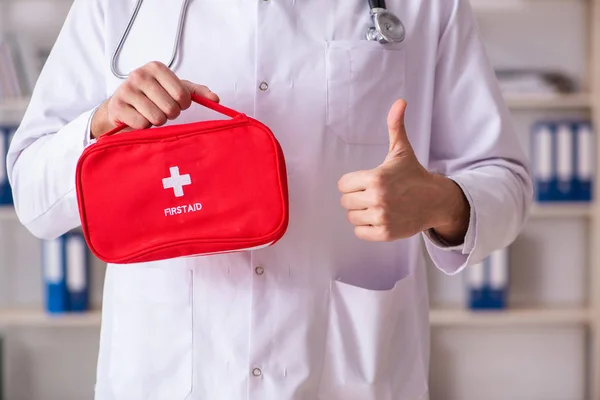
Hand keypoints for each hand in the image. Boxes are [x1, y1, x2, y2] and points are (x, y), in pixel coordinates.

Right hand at [91, 61, 219, 137]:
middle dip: (170, 114)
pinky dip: (144, 127)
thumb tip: (215, 99)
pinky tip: (138, 118)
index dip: (183, 105)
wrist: (122, 104)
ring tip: (150, 113)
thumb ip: (197, 92)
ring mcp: (126, 90)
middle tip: (161, 109)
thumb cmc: (152, 95)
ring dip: (157, 121)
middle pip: (171, 108)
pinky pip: (142, 124)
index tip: (176, 102)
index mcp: (156, 67)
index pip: (183, 95)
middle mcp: (140, 75)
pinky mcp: (117, 106)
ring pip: (157, 118)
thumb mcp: (175, 89)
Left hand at [338, 99, 469, 242]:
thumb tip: (400, 101)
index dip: (353, 182)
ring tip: (378, 206)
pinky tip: (380, 218)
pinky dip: (366, 227)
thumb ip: (395, 126)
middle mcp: (378, 199)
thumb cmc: (413, 175)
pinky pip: (360, 232)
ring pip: (352, 217)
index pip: (343, 184)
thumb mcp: (402, 151)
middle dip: (356, 197)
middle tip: (374, 194)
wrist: (435, 201)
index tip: (368, 182)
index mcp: (376, 178)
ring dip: (361, 213)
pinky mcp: (385, 233)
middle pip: (345, 201)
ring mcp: (382, 218)